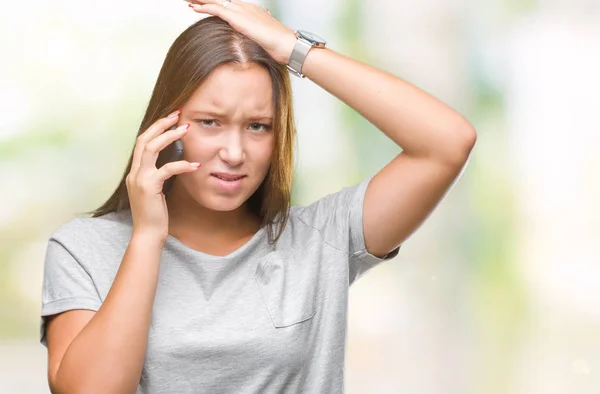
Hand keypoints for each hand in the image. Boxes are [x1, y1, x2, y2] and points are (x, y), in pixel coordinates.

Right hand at [126, 110, 200, 240]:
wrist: (147, 235)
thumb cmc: (155, 215)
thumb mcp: (156, 191)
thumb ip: (160, 176)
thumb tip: (174, 162)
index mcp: (135, 172)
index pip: (142, 142)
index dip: (156, 128)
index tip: (172, 118)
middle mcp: (134, 173)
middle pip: (143, 139)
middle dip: (161, 124)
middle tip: (178, 114)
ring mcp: (139, 179)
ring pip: (151, 148)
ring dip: (169, 136)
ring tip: (186, 129)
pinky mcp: (149, 187)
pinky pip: (166, 169)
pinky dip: (182, 165)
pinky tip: (196, 165)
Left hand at [186, 0, 296, 64]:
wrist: (288, 45)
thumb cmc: (281, 47)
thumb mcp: (266, 40)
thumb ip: (257, 38)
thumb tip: (255, 43)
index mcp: (251, 11)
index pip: (228, 4)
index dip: (214, 3)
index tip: (203, 4)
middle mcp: (245, 7)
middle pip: (220, 0)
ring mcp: (241, 11)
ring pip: (215, 1)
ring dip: (200, 0)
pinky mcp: (238, 18)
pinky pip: (216, 9)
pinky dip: (203, 8)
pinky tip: (193, 7)